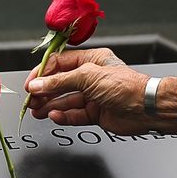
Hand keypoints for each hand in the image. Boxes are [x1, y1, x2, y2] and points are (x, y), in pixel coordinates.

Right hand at [23, 49, 154, 133]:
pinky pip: (74, 114)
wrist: (146, 109)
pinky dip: (63, 116)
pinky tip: (54, 117)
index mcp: (91, 61)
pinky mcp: (95, 113)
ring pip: (65, 100)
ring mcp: (93, 96)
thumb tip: (38, 84)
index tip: (30, 84)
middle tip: (30, 100)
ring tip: (36, 111)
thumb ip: (59, 82)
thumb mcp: (87, 77)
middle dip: (44, 92)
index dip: (43, 74)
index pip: (59, 64)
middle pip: (60, 83)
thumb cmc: (125, 86)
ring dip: (50, 105)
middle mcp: (91, 77)